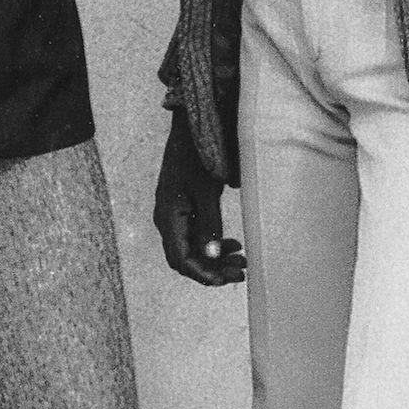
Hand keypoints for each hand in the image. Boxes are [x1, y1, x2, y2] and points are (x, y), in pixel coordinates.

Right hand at [154, 107, 244, 285]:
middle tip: (241, 272)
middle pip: (185, 259)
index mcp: (168, 217)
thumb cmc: (198, 155)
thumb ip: (209, 224)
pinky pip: (194, 236)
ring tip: (241, 260)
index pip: (182, 259)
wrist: (190, 128)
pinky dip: (212, 244)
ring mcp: (173, 215)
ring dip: (215, 259)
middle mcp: (166, 220)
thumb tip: (212, 256)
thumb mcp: (207, 190)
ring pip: (191, 250)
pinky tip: (232, 244)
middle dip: (213, 270)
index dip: (203, 274)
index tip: (227, 280)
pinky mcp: (182, 209)